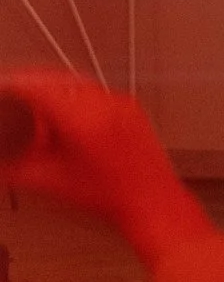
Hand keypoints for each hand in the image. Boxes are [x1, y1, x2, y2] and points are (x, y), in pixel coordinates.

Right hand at [0, 72, 211, 263]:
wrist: (151, 201)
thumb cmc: (107, 196)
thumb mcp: (50, 181)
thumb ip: (15, 166)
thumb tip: (3, 160)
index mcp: (81, 119)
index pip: (39, 88)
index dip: (16, 85)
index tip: (4, 86)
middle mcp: (104, 104)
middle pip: (57, 80)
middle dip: (32, 84)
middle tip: (13, 92)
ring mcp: (121, 104)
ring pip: (77, 83)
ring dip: (53, 87)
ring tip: (35, 104)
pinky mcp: (132, 108)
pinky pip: (97, 91)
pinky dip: (75, 94)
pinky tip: (65, 111)